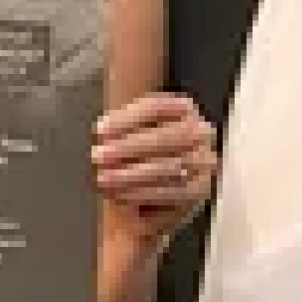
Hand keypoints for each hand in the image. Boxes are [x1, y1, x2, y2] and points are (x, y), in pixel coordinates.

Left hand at [92, 91, 215, 237]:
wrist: (167, 183)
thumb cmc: (145, 149)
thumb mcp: (135, 129)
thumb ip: (122, 126)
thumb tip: (103, 132)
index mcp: (184, 108)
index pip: (155, 107)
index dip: (126, 119)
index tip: (100, 130)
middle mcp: (200, 131)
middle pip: (162, 138)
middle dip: (126, 148)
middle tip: (98, 156)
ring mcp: (204, 161)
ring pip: (165, 168)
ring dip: (129, 174)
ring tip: (103, 178)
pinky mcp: (200, 190)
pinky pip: (170, 193)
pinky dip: (142, 194)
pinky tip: (120, 194)